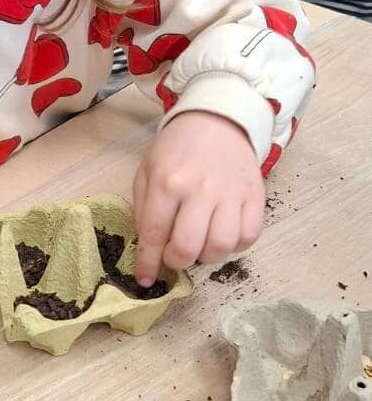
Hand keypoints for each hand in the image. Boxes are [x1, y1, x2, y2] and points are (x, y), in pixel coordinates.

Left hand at [132, 111, 264, 286]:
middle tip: (175, 255)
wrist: (217, 120)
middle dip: (177, 261)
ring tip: (200, 245)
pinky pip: (249, 236)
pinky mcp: (255, 195)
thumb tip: (147, 247)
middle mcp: (200, 189)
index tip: (146, 280)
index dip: (148, 263)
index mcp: (167, 182)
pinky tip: (222, 235)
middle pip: (189, 247)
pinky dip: (235, 246)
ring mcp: (231, 193)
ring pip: (222, 246)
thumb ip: (144, 209)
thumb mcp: (148, 171)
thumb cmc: (177, 148)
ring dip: (207, 256)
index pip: (155, 235)